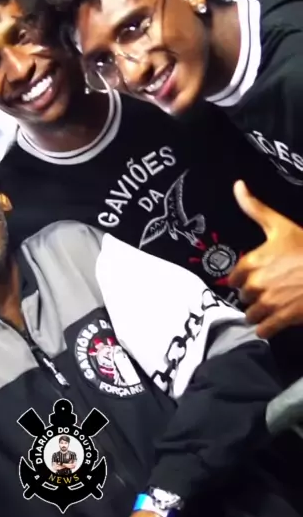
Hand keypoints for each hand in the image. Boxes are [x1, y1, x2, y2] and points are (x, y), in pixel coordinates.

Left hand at [229, 180, 302, 337]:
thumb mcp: (279, 225)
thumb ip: (254, 208)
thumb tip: (237, 185)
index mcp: (251, 262)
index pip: (232, 277)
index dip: (242, 277)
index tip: (251, 277)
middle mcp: (256, 283)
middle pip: (242, 296)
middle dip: (252, 295)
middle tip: (266, 290)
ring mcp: (269, 303)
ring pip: (251, 314)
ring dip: (258, 313)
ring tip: (270, 306)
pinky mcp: (283, 318)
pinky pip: (264, 330)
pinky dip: (266, 328)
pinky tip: (274, 322)